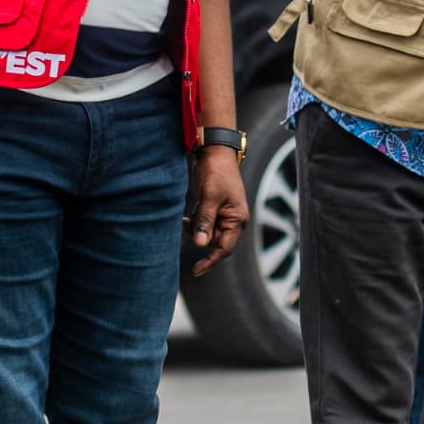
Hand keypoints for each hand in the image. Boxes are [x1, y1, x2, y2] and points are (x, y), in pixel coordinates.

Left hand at [186, 148, 248, 275]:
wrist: (215, 153)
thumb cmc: (216, 173)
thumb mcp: (209, 198)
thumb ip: (204, 221)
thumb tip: (200, 245)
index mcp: (237, 220)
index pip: (224, 248)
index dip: (211, 260)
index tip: (196, 271)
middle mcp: (233, 220)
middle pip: (214, 242)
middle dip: (200, 237)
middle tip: (188, 223)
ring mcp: (223, 216)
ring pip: (207, 234)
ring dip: (196, 229)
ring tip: (187, 216)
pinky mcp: (214, 210)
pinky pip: (203, 225)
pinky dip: (195, 223)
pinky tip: (187, 216)